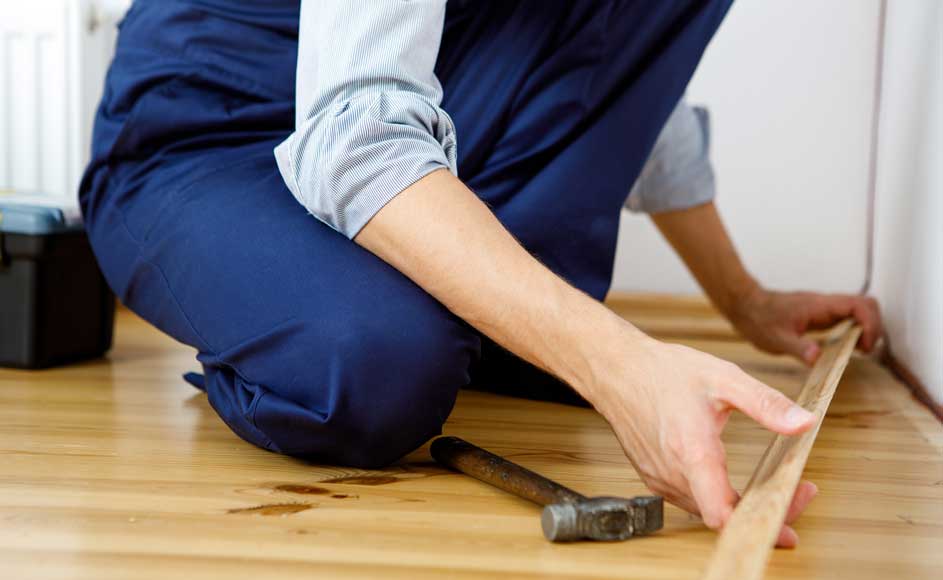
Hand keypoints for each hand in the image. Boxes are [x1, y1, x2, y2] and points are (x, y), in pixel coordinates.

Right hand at [584, 324, 817, 546]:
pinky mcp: (653, 478)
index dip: (760, 522)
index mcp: (692, 452)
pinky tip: (729, 478)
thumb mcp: (723, 378)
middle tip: (800, 492)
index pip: (723, 513)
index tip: (789, 512)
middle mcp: (672, 473)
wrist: (617, 370)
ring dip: (740, 505)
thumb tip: (804, 423)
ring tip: (772, 484)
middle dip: (766, 509)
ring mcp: (659, 479)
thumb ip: (766, 404)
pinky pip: (690, 500)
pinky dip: (715, 497)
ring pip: (707, 510)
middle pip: (724, 517)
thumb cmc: (663, 372)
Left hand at [730, 287, 882, 364]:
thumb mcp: (775, 339)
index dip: (870, 324)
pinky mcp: (820, 315)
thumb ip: (797, 347)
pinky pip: (846, 318)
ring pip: (859, 311)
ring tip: (858, 351)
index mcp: (819, 306)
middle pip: (867, 305)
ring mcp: (824, 308)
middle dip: (874, 327)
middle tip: (864, 350)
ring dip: (866, 329)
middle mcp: (826, 304)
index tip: (864, 347)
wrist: (744, 305)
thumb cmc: (758, 320)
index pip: (860, 305)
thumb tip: (817, 358)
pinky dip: (854, 331)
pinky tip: (844, 348)